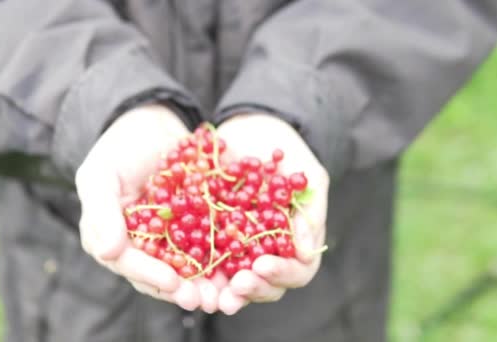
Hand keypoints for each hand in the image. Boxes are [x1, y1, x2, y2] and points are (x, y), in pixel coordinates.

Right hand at [75, 105, 217, 311]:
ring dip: (210, 282)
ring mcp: (175, 237)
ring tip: (228, 293)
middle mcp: (148, 246)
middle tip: (206, 300)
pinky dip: (230, 255)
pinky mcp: (201, 224)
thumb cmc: (119, 148)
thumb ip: (102, 212)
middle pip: (164, 275)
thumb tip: (108, 252)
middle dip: (185, 290)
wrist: (154, 121)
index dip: (151, 275)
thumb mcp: (100, 175)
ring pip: (193, 267)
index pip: (132, 264)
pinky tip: (246, 263)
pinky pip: (216, 244)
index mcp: (117, 241)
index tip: (172, 283)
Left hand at [215, 113, 328, 314]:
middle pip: (265, 284)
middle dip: (253, 289)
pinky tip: (186, 275)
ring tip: (213, 297)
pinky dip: (197, 272)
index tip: (264, 265)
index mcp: (294, 240)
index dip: (282, 273)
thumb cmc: (282, 147)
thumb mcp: (305, 171)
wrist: (246, 126)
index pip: (297, 270)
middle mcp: (266, 250)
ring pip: (233, 281)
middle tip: (237, 287)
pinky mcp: (208, 236)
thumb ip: (310, 209)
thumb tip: (305, 250)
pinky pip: (202, 259)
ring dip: (224, 292)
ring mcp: (236, 246)